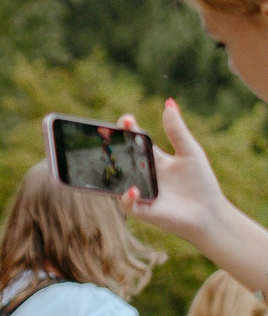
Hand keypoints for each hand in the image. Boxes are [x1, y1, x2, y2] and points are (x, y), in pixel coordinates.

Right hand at [122, 102, 227, 245]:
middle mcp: (141, 176)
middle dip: (109, 148)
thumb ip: (177, 131)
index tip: (125, 120)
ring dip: (110, 172)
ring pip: (115, 181)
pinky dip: (127, 197)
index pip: (134, 142)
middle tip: (104, 137)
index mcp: (152, 160)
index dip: (127, 130)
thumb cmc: (200, 183)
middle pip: (120, 159)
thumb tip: (169, 103)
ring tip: (110, 159)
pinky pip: (127, 204)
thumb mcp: (190, 152)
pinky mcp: (141, 210)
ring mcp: (139, 193)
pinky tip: (134, 189)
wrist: (209, 212)